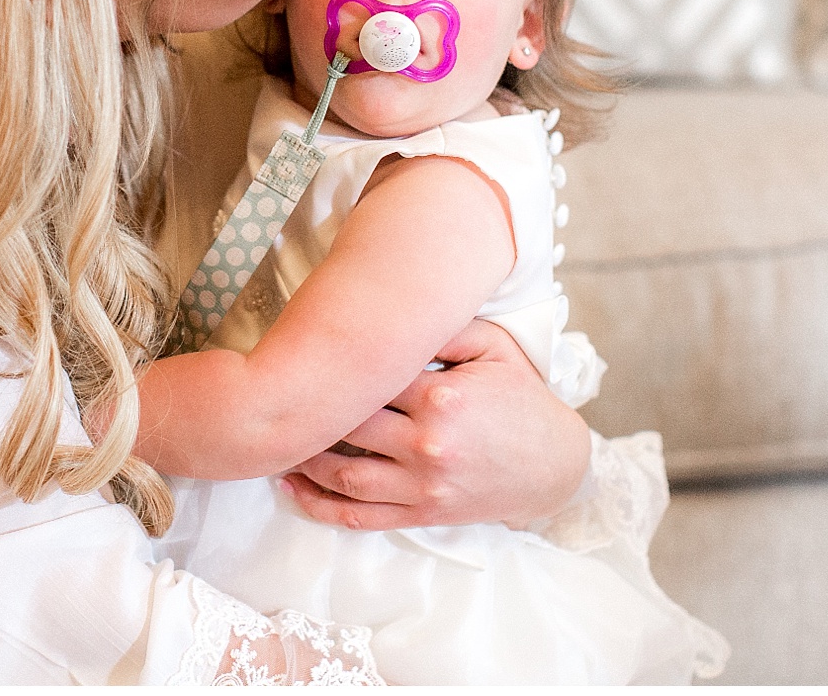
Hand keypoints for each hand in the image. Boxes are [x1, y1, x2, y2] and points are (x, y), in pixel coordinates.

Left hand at [282, 319, 589, 530]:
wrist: (554, 466)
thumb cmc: (522, 401)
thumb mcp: (495, 349)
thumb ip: (445, 328)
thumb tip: (397, 310)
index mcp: (441, 397)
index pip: (369, 378)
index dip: (332, 367)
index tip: (301, 355)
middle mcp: (427, 444)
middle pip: (346, 426)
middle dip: (308, 412)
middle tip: (273, 395)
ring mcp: (422, 485)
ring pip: (343, 476)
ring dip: (302, 461)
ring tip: (273, 440)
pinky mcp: (422, 513)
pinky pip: (360, 517)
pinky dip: (320, 507)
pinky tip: (293, 489)